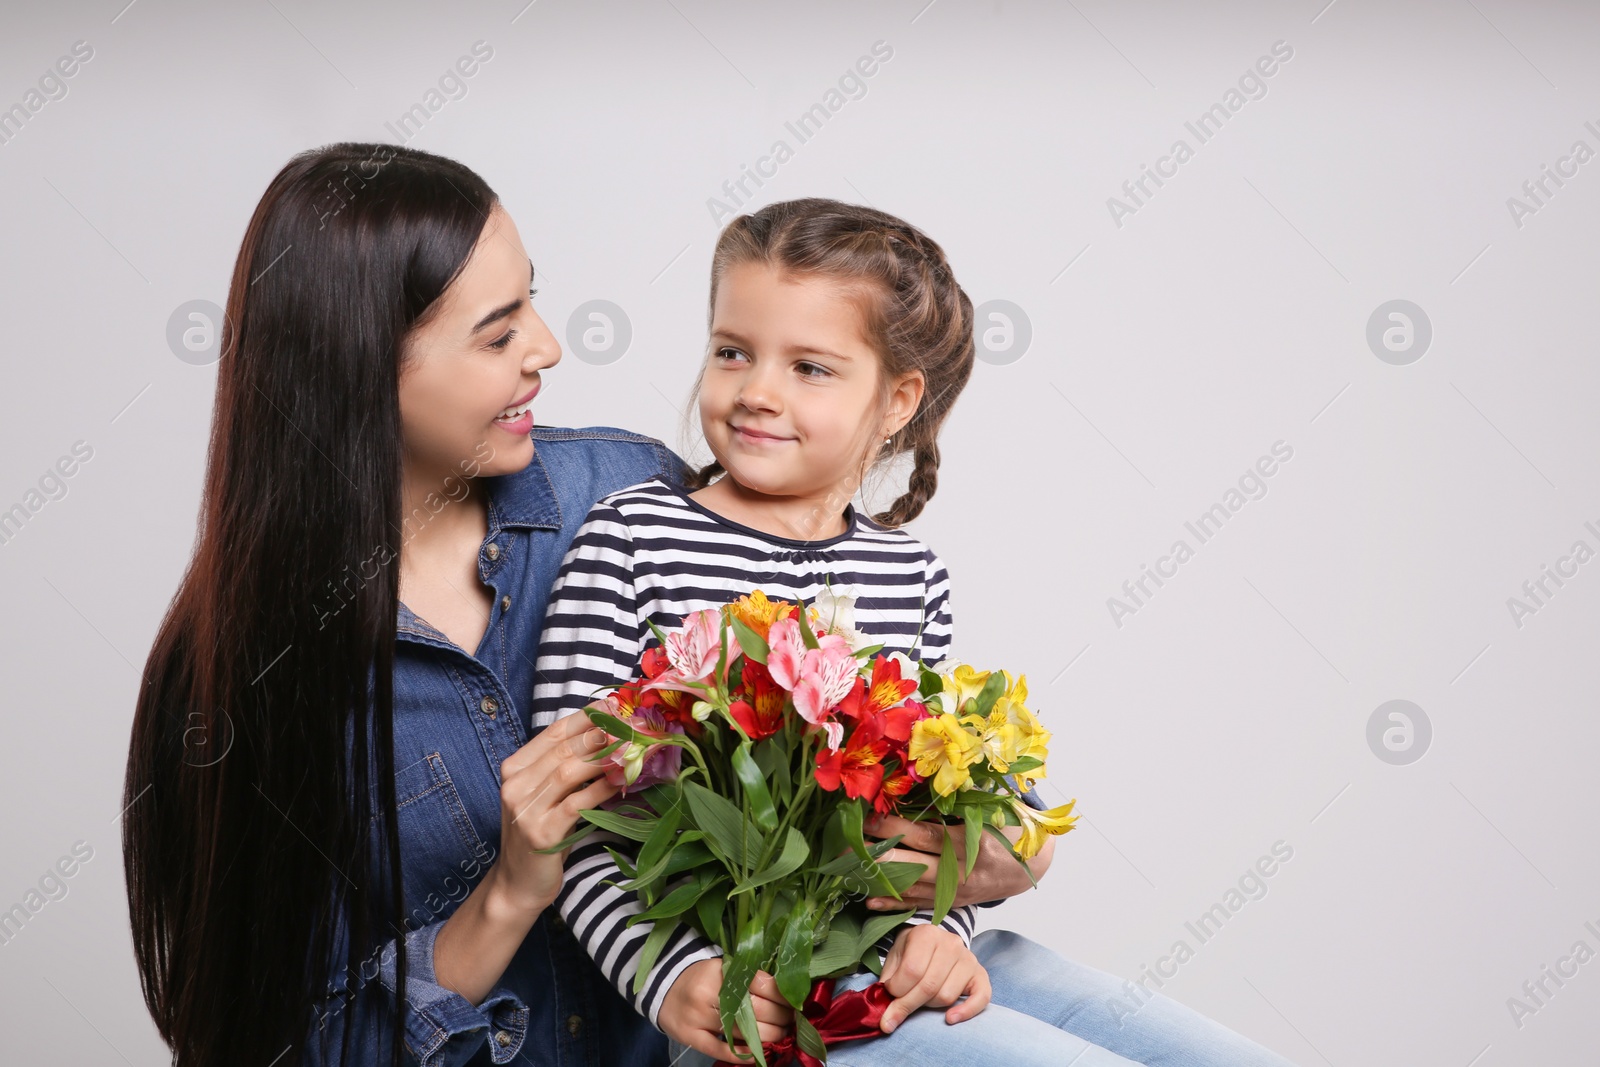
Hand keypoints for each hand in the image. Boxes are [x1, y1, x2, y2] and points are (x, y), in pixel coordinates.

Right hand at [489, 713, 618, 915]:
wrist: (518, 884)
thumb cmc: (540, 834)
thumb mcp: (547, 795)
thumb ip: (565, 767)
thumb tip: (608, 736)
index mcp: (515, 768)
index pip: (554, 732)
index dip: (587, 717)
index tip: (616, 706)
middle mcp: (515, 785)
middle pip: (564, 748)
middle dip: (602, 734)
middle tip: (634, 726)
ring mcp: (526, 809)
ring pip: (569, 771)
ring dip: (605, 758)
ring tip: (632, 749)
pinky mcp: (541, 833)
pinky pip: (577, 803)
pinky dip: (602, 789)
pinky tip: (622, 781)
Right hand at [660, 959, 794, 1061]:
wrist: (664, 987)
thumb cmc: (702, 978)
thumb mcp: (723, 969)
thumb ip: (748, 979)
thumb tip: (785, 995)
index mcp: (721, 970)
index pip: (761, 983)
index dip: (783, 997)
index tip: (794, 1004)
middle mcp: (709, 992)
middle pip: (756, 1010)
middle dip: (780, 1019)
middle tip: (789, 1022)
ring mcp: (698, 1016)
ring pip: (742, 1032)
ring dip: (768, 1037)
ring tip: (780, 1036)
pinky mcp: (690, 1036)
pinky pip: (721, 1050)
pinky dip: (742, 1054)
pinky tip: (757, 1055)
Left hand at [863, 813, 1052, 910]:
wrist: (1032, 866)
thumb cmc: (1009, 829)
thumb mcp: (991, 811)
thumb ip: (958, 804)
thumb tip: (915, 788)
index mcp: (971, 844)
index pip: (925, 835)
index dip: (894, 827)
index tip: (867, 817)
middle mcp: (961, 872)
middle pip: (911, 864)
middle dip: (877, 854)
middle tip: (845, 845)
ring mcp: (956, 892)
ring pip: (911, 887)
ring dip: (878, 878)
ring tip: (848, 868)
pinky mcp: (952, 904)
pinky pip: (918, 904)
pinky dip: (893, 903)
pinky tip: (869, 900)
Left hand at [877, 925, 990, 1031]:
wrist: (931, 943)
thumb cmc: (911, 953)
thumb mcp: (894, 961)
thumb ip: (888, 985)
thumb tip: (886, 1020)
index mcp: (927, 934)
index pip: (912, 970)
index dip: (897, 990)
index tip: (890, 994)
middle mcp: (951, 943)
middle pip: (929, 986)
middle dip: (909, 1004)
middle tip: (896, 1012)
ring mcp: (968, 958)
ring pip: (947, 996)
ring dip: (930, 1005)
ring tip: (921, 998)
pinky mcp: (980, 974)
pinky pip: (981, 998)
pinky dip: (966, 1011)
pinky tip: (950, 1018)